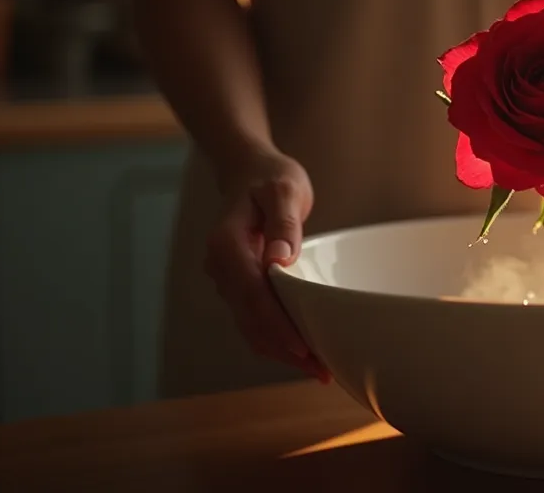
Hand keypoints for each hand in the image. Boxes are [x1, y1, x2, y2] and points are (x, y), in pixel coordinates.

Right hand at [205, 148, 330, 382]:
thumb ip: (284, 222)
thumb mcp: (283, 189)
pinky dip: (278, 339)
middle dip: (284, 349)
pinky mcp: (241, 287)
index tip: (302, 347)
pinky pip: (256, 320)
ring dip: (282, 351)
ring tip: (320, 370)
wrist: (249, 172)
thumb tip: (281, 259)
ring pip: (252, 327)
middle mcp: (221, 268)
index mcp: (226, 246)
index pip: (251, 294)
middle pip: (250, 319)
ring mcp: (229, 281)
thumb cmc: (269, 178)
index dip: (275, 324)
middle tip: (322, 371)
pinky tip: (306, 351)